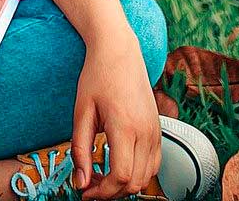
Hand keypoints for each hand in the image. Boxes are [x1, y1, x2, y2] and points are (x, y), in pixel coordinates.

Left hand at [70, 41, 161, 199]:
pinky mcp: (158, 130)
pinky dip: (137, 174)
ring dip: (125, 185)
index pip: (120, 176)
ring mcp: (156, 132)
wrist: (119, 52)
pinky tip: (118, 166)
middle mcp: (146, 132)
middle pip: (135, 182)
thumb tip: (81, 182)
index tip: (85, 191)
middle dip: (111, 192)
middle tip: (89, 186)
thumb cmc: (98, 76)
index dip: (102, 192)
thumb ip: (80, 150)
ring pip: (146, 178)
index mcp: (125, 127)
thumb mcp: (82, 113)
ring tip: (101, 177)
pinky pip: (153, 164)